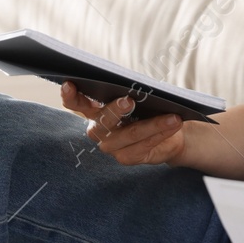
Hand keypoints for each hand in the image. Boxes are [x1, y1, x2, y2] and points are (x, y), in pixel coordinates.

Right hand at [60, 81, 186, 165]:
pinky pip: (144, 145)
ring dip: (154, 123)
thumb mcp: (140, 95)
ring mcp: (110, 146)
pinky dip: (161, 133)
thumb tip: (138, 85)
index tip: (70, 84)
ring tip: (172, 116)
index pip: (76, 103)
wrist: (168, 130)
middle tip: (129, 100)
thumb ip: (132, 90)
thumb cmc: (149, 107)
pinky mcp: (125, 158)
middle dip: (116, 109)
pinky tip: (173, 124)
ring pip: (130, 133)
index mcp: (94, 110)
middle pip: (104, 119)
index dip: (70, 95)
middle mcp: (97, 130)